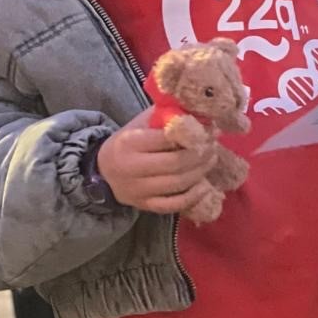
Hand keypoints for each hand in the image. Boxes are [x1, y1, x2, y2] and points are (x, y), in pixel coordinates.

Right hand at [96, 112, 217, 215]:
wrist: (104, 172)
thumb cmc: (128, 143)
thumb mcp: (140, 124)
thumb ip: (165, 117)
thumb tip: (199, 112)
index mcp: (129, 142)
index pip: (166, 139)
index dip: (192, 135)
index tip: (208, 131)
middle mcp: (131, 168)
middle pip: (175, 164)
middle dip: (200, 155)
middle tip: (213, 147)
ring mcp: (138, 190)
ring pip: (177, 184)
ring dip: (200, 172)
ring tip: (211, 160)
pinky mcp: (144, 205)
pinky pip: (174, 205)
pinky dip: (193, 196)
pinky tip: (204, 186)